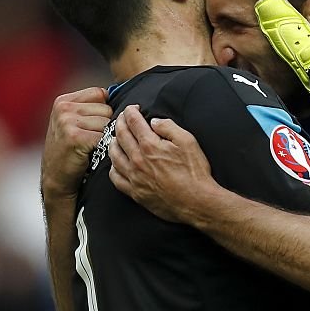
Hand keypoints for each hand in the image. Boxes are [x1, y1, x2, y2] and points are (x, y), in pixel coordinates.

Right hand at [41, 87, 112, 199]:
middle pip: (106, 109)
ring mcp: (67, 122)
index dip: (102, 110)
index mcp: (64, 101)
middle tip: (90, 139)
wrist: (56, 177)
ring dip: (104, 137)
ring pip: (107, 123)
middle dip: (104, 125)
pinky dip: (102, 147)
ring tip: (89, 146)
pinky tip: (90, 153)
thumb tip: (123, 100)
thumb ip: (91, 107)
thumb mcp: (73, 122)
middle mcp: (64, 108)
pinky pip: (104, 137)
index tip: (92, 125)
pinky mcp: (75, 137)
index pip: (100, 93)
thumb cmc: (71, 149)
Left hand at [108, 105, 218, 223]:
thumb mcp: (188, 141)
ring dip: (113, 142)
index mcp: (150, 145)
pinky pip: (115, 178)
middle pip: (120, 136)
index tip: (132, 108)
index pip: (133, 122)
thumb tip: (154, 122)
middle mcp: (138, 160)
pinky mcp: (135, 192)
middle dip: (120, 122)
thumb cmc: (195, 172)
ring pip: (114, 156)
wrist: (196, 202)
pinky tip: (116, 163)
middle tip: (122, 118)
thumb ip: (169, 127)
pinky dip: (112, 167)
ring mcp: (134, 177)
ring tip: (116, 137)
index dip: (131, 111)